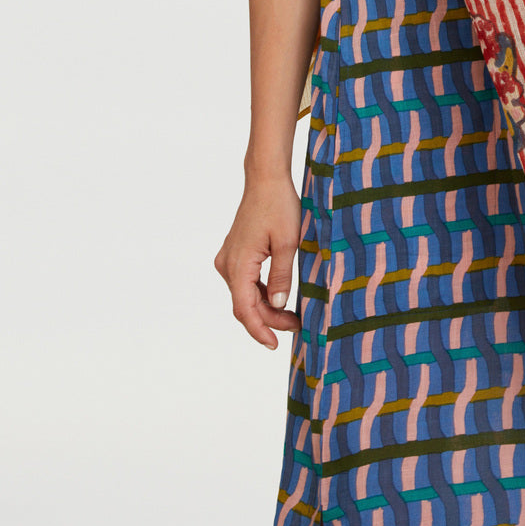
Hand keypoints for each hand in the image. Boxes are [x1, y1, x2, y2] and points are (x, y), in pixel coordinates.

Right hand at [214, 170, 301, 348]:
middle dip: (269, 320)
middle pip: (245, 304)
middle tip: (296, 325)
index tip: (274, 345)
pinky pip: (245, 282)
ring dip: (265, 307)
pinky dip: (261, 293)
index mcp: (238, 265)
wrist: (266, 180)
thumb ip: (281, 277)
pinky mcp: (235, 253)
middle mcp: (227, 264)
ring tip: (292, 315)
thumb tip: (276, 306)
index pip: (245, 309)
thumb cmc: (279, 206)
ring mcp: (229, 258)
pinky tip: (279, 298)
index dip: (259, 330)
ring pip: (245, 294)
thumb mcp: (288, 243)